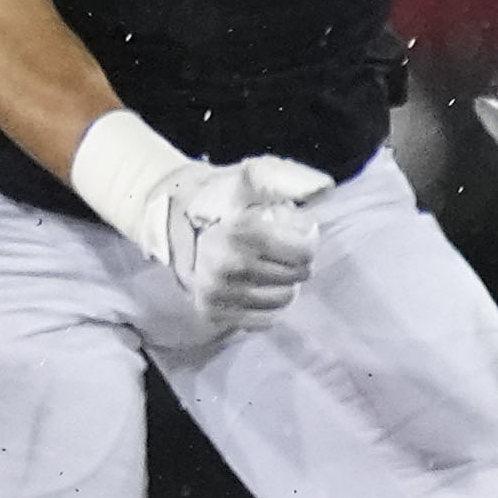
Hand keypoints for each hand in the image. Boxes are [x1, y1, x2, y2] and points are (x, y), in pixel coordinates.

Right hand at [148, 155, 335, 329]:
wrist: (172, 219)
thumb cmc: (222, 198)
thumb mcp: (254, 177)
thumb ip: (290, 179)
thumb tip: (324, 187)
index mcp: (239, 233)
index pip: (303, 251)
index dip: (306, 240)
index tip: (296, 231)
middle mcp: (226, 266)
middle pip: (296, 276)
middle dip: (296, 262)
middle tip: (281, 250)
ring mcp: (217, 292)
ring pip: (283, 300)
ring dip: (284, 284)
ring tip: (269, 267)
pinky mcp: (212, 312)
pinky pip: (263, 320)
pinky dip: (268, 306)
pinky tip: (257, 287)